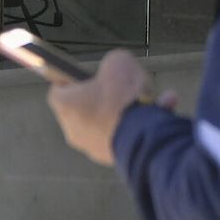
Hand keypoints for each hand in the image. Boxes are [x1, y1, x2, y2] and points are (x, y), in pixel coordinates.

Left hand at [46, 48, 149, 165]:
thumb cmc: (123, 99)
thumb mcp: (118, 62)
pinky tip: (161, 109)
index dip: (73, 78)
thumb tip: (116, 68)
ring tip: (150, 97)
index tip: (89, 74)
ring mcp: (93, 147)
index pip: (58, 89)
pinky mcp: (113, 157)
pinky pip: (125, 134)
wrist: (142, 137)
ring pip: (109, 121)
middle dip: (106, 95)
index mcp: (66, 106)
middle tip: (121, 86)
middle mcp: (73, 130)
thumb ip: (112, 63)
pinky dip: (140, 123)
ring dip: (128, 108)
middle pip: (86, 107)